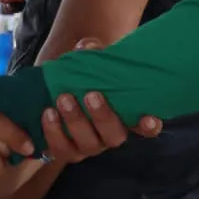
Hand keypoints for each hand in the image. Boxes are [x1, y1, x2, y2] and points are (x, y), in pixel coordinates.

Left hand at [38, 37, 161, 161]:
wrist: (53, 91)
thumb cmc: (82, 78)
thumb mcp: (88, 62)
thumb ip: (91, 52)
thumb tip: (87, 47)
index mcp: (126, 116)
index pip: (147, 127)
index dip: (150, 126)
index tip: (148, 118)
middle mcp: (111, 135)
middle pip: (115, 137)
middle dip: (103, 117)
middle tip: (91, 95)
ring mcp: (89, 146)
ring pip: (88, 144)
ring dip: (75, 121)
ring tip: (63, 99)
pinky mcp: (66, 151)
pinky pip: (61, 150)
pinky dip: (54, 132)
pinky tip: (48, 113)